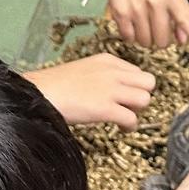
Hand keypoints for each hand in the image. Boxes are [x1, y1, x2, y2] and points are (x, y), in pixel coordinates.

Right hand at [26, 53, 154, 130]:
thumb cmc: (55, 84)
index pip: (137, 71)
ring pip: (145, 99)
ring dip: (137, 111)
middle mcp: (113, 72)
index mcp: (107, 60)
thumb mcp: (83, 69)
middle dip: (142, 95)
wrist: (39, 93)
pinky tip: (121, 129)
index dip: (133, 86)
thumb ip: (101, 74)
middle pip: (149, 82)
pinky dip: (130, 126)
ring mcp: (110, 90)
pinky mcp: (106, 108)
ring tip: (124, 117)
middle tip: (129, 106)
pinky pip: (132, 118)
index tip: (124, 97)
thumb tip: (113, 88)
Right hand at [96, 0, 188, 48]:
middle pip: (162, 39)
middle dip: (161, 39)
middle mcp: (155, 1)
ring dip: (145, 37)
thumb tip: (183, 39)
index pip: (185, 17)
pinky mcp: (120, 13)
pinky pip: (129, 37)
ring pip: (145, 41)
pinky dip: (131, 34)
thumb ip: (179, 13)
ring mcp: (137, 8)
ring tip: (144, 22)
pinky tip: (132, 22)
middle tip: (157, 27)